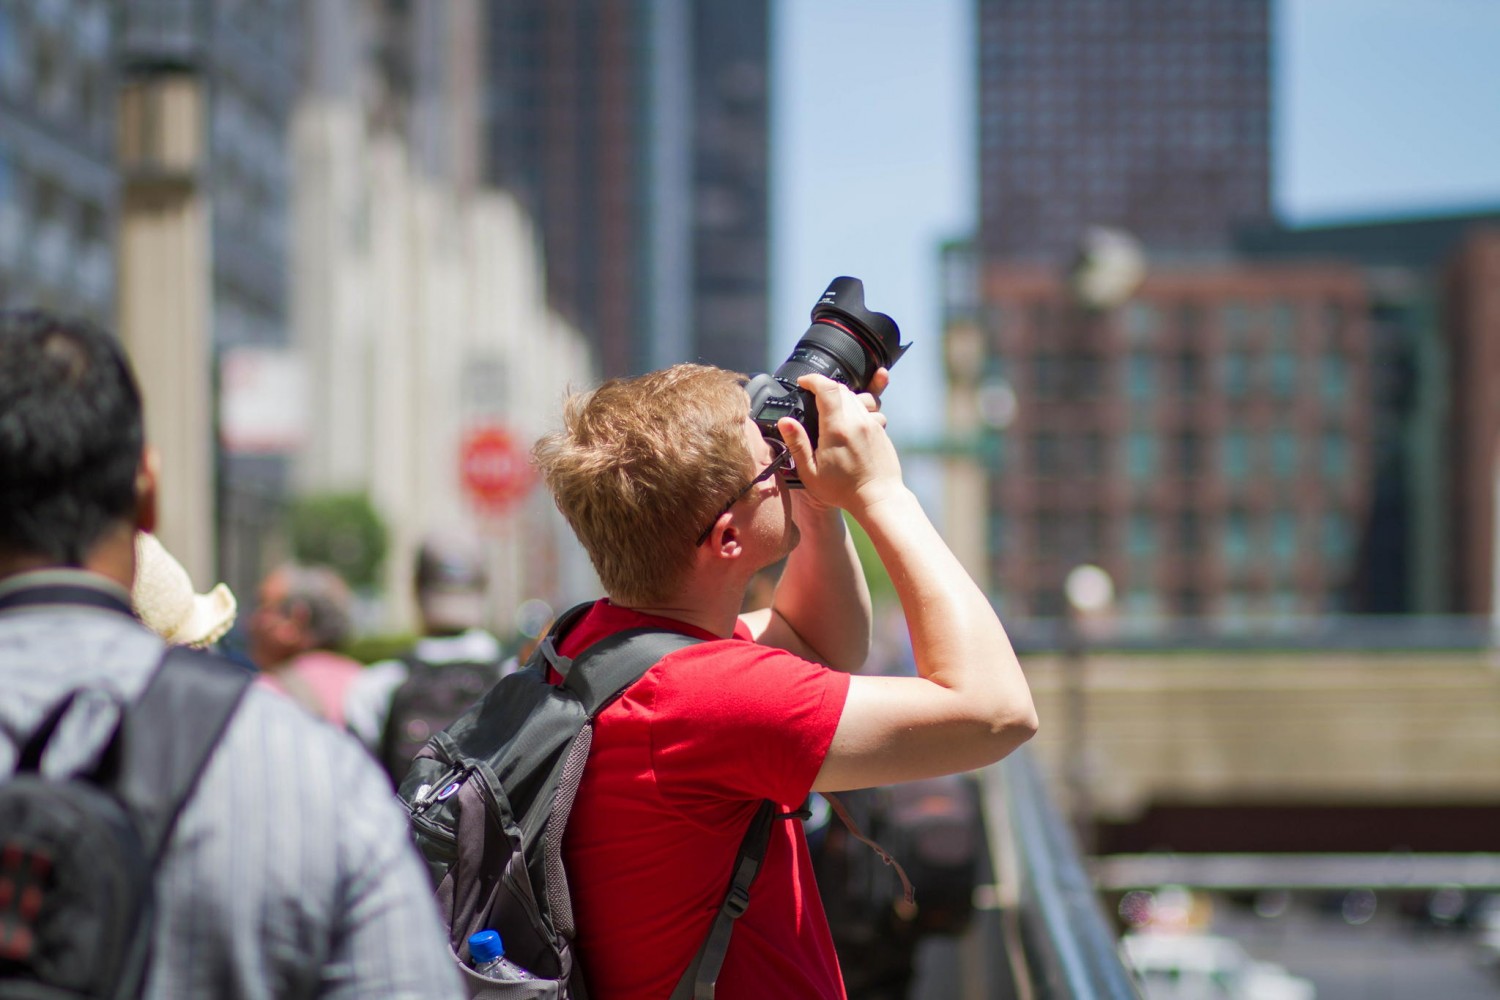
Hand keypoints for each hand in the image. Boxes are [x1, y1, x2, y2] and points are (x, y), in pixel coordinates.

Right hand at [778, 371, 902, 512]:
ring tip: (829, 408)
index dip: (813, 379)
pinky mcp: (880, 430)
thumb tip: (785, 421)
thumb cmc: (843, 491)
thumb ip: (797, 444)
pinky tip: (848, 422)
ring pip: (856, 396)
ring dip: (840, 396)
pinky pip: (868, 408)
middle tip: (812, 396)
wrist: (879, 499)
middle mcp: (856, 421)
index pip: (827, 388)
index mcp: (836, 429)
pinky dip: (855, 407)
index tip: (803, 382)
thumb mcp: (811, 473)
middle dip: (825, 387)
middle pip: (842, 388)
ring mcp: (871, 424)